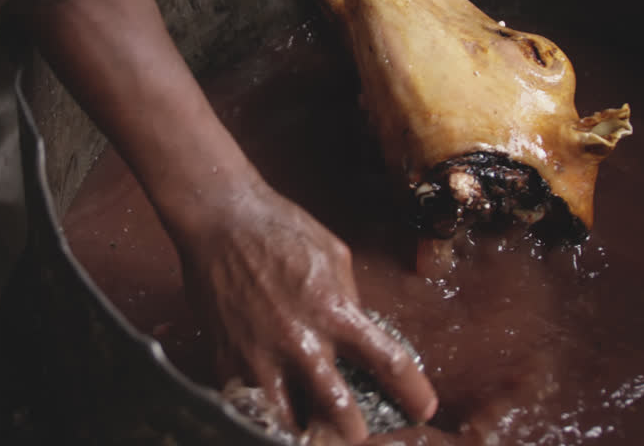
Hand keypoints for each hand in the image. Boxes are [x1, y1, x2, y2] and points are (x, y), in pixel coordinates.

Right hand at [177, 177, 437, 443]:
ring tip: (313, 430)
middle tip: (358, 431)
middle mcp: (301, 341)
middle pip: (340, 413)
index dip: (413, 393)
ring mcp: (261, 356)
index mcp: (335, 311)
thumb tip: (359, 329)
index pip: (388, 364)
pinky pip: (248, 405)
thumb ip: (349, 299)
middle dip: (355, 431)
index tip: (423, 409)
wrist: (220, 219)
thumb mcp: (333, 256)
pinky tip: (272, 409)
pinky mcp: (226, 359)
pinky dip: (263, 413)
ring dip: (306, 431)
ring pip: (289, 423)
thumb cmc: (278, 228)